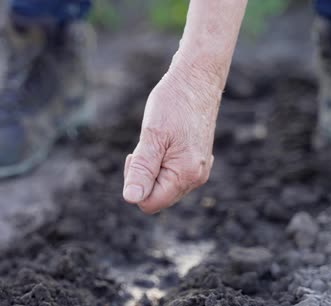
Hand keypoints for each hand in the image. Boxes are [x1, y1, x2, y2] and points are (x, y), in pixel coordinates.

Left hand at [123, 66, 221, 213]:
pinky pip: (173, 175)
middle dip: (144, 177)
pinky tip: (167, 141)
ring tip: (158, 141)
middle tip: (146, 146)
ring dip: (153, 169)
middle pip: (157, 197)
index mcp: (186, 175)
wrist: (197, 78)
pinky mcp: (198, 161)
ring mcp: (200, 170)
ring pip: (164, 186)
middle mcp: (197, 177)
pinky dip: (163, 162)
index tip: (136, 156)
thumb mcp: (151, 136)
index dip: (135, 184)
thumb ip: (142, 170)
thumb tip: (131, 199)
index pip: (149, 203)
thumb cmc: (173, 103)